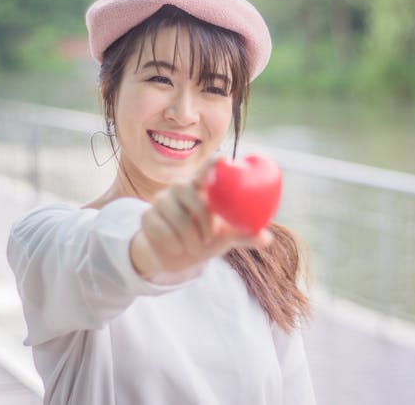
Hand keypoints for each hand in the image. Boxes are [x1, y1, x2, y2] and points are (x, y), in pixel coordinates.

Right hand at [129, 163, 272, 282]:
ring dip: (190, 240)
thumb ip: (244, 235)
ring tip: (194, 246)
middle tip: (208, 238)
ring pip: (179, 221)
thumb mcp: (224, 238)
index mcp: (201, 188)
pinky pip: (164, 233)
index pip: (207, 170)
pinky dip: (175, 246)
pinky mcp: (146, 216)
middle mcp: (180, 188)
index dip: (213, 163)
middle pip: (193, 198)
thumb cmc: (203, 238)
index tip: (223, 158)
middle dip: (204, 223)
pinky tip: (176, 247)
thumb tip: (267, 239)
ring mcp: (161, 200)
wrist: (173, 255)